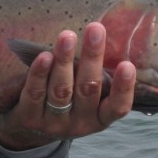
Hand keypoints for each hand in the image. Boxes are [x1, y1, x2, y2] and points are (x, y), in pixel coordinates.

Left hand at [0, 23, 135, 150]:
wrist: (29, 129)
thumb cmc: (68, 103)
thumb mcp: (87, 99)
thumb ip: (96, 76)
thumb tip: (104, 36)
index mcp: (99, 118)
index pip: (118, 107)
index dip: (124, 88)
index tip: (127, 65)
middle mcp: (79, 124)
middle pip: (87, 89)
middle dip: (92, 58)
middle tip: (95, 29)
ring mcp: (53, 122)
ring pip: (61, 90)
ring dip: (64, 61)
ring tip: (67, 36)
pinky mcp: (29, 117)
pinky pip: (35, 93)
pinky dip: (40, 73)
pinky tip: (44, 56)